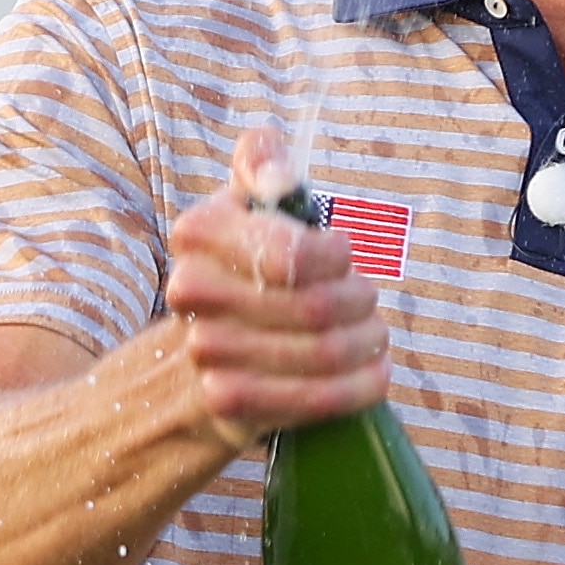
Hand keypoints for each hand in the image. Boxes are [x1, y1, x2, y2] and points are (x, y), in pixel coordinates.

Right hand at [161, 128, 389, 449]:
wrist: (206, 348)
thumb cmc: (249, 266)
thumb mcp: (251, 203)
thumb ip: (263, 163)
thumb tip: (278, 181)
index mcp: (199, 232)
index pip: (292, 255)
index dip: (335, 258)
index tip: (343, 256)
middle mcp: (191, 289)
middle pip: (316, 306)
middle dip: (360, 303)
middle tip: (367, 301)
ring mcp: (206, 350)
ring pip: (324, 353)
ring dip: (366, 343)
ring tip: (372, 335)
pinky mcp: (227, 400)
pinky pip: (316, 399)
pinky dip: (359, 387)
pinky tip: (373, 375)